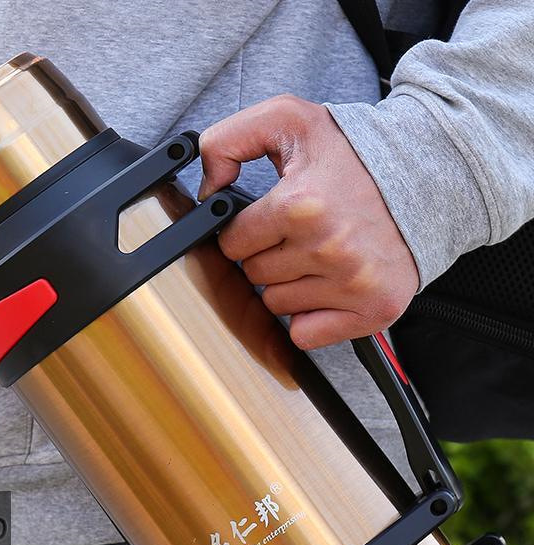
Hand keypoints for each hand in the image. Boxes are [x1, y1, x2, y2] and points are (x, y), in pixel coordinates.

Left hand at [198, 95, 419, 349]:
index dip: (246, 230)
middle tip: (301, 232)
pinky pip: (305, 334)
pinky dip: (310, 316)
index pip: (233, 243)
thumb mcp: (289, 120)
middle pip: (255, 275)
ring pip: (276, 305)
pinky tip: (330, 285)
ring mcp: (352, 284)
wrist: (429, 174)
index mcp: (300, 205)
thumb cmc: (355, 154)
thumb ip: (227, 141)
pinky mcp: (373, 310)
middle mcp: (327, 248)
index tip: (271, 218)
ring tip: (321, 253)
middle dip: (269, 254)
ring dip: (289, 284)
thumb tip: (205, 190)